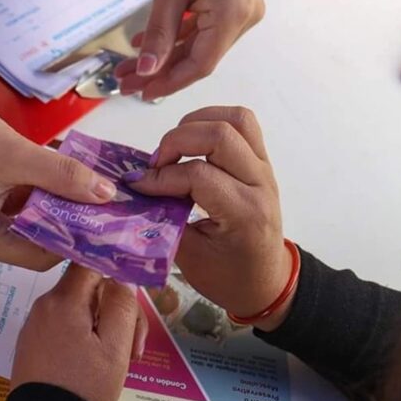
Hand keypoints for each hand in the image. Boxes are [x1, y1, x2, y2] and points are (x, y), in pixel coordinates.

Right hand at [0, 79, 117, 270]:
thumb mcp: (16, 153)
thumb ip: (63, 176)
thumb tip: (105, 195)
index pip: (37, 256)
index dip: (70, 238)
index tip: (101, 218)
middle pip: (27, 240)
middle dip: (60, 216)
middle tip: (96, 196)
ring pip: (17, 221)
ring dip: (44, 201)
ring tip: (76, 179)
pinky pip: (2, 207)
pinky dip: (25, 191)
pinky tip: (46, 170)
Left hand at [11, 264, 147, 400]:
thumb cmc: (85, 388)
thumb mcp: (115, 348)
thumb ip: (121, 305)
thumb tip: (122, 276)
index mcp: (64, 300)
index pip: (89, 261)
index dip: (113, 266)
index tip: (132, 282)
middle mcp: (44, 305)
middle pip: (87, 289)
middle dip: (114, 309)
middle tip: (133, 345)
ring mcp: (35, 324)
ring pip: (77, 309)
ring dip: (101, 326)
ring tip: (118, 359)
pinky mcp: (32, 343)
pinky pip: (62, 326)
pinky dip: (82, 336)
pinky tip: (95, 362)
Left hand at [117, 0, 264, 100]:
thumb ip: (160, 32)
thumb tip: (148, 70)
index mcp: (233, 16)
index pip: (200, 65)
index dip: (168, 82)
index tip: (140, 93)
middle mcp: (243, 17)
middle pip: (196, 57)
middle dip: (158, 71)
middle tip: (123, 84)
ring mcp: (240, 9)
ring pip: (196, 44)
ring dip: (162, 56)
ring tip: (127, 68)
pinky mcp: (232, 1)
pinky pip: (201, 27)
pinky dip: (174, 36)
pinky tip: (145, 44)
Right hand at [124, 106, 293, 330]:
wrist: (265, 282)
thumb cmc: (228, 276)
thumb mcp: (189, 258)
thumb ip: (163, 222)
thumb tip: (134, 192)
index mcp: (245, 213)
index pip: (198, 174)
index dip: (161, 177)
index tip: (137, 186)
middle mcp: (260, 183)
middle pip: (220, 134)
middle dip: (176, 141)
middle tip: (155, 165)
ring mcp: (264, 168)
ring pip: (235, 119)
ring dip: (196, 123)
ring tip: (173, 147)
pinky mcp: (260, 161)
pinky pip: (241, 124)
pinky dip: (210, 122)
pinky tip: (190, 143)